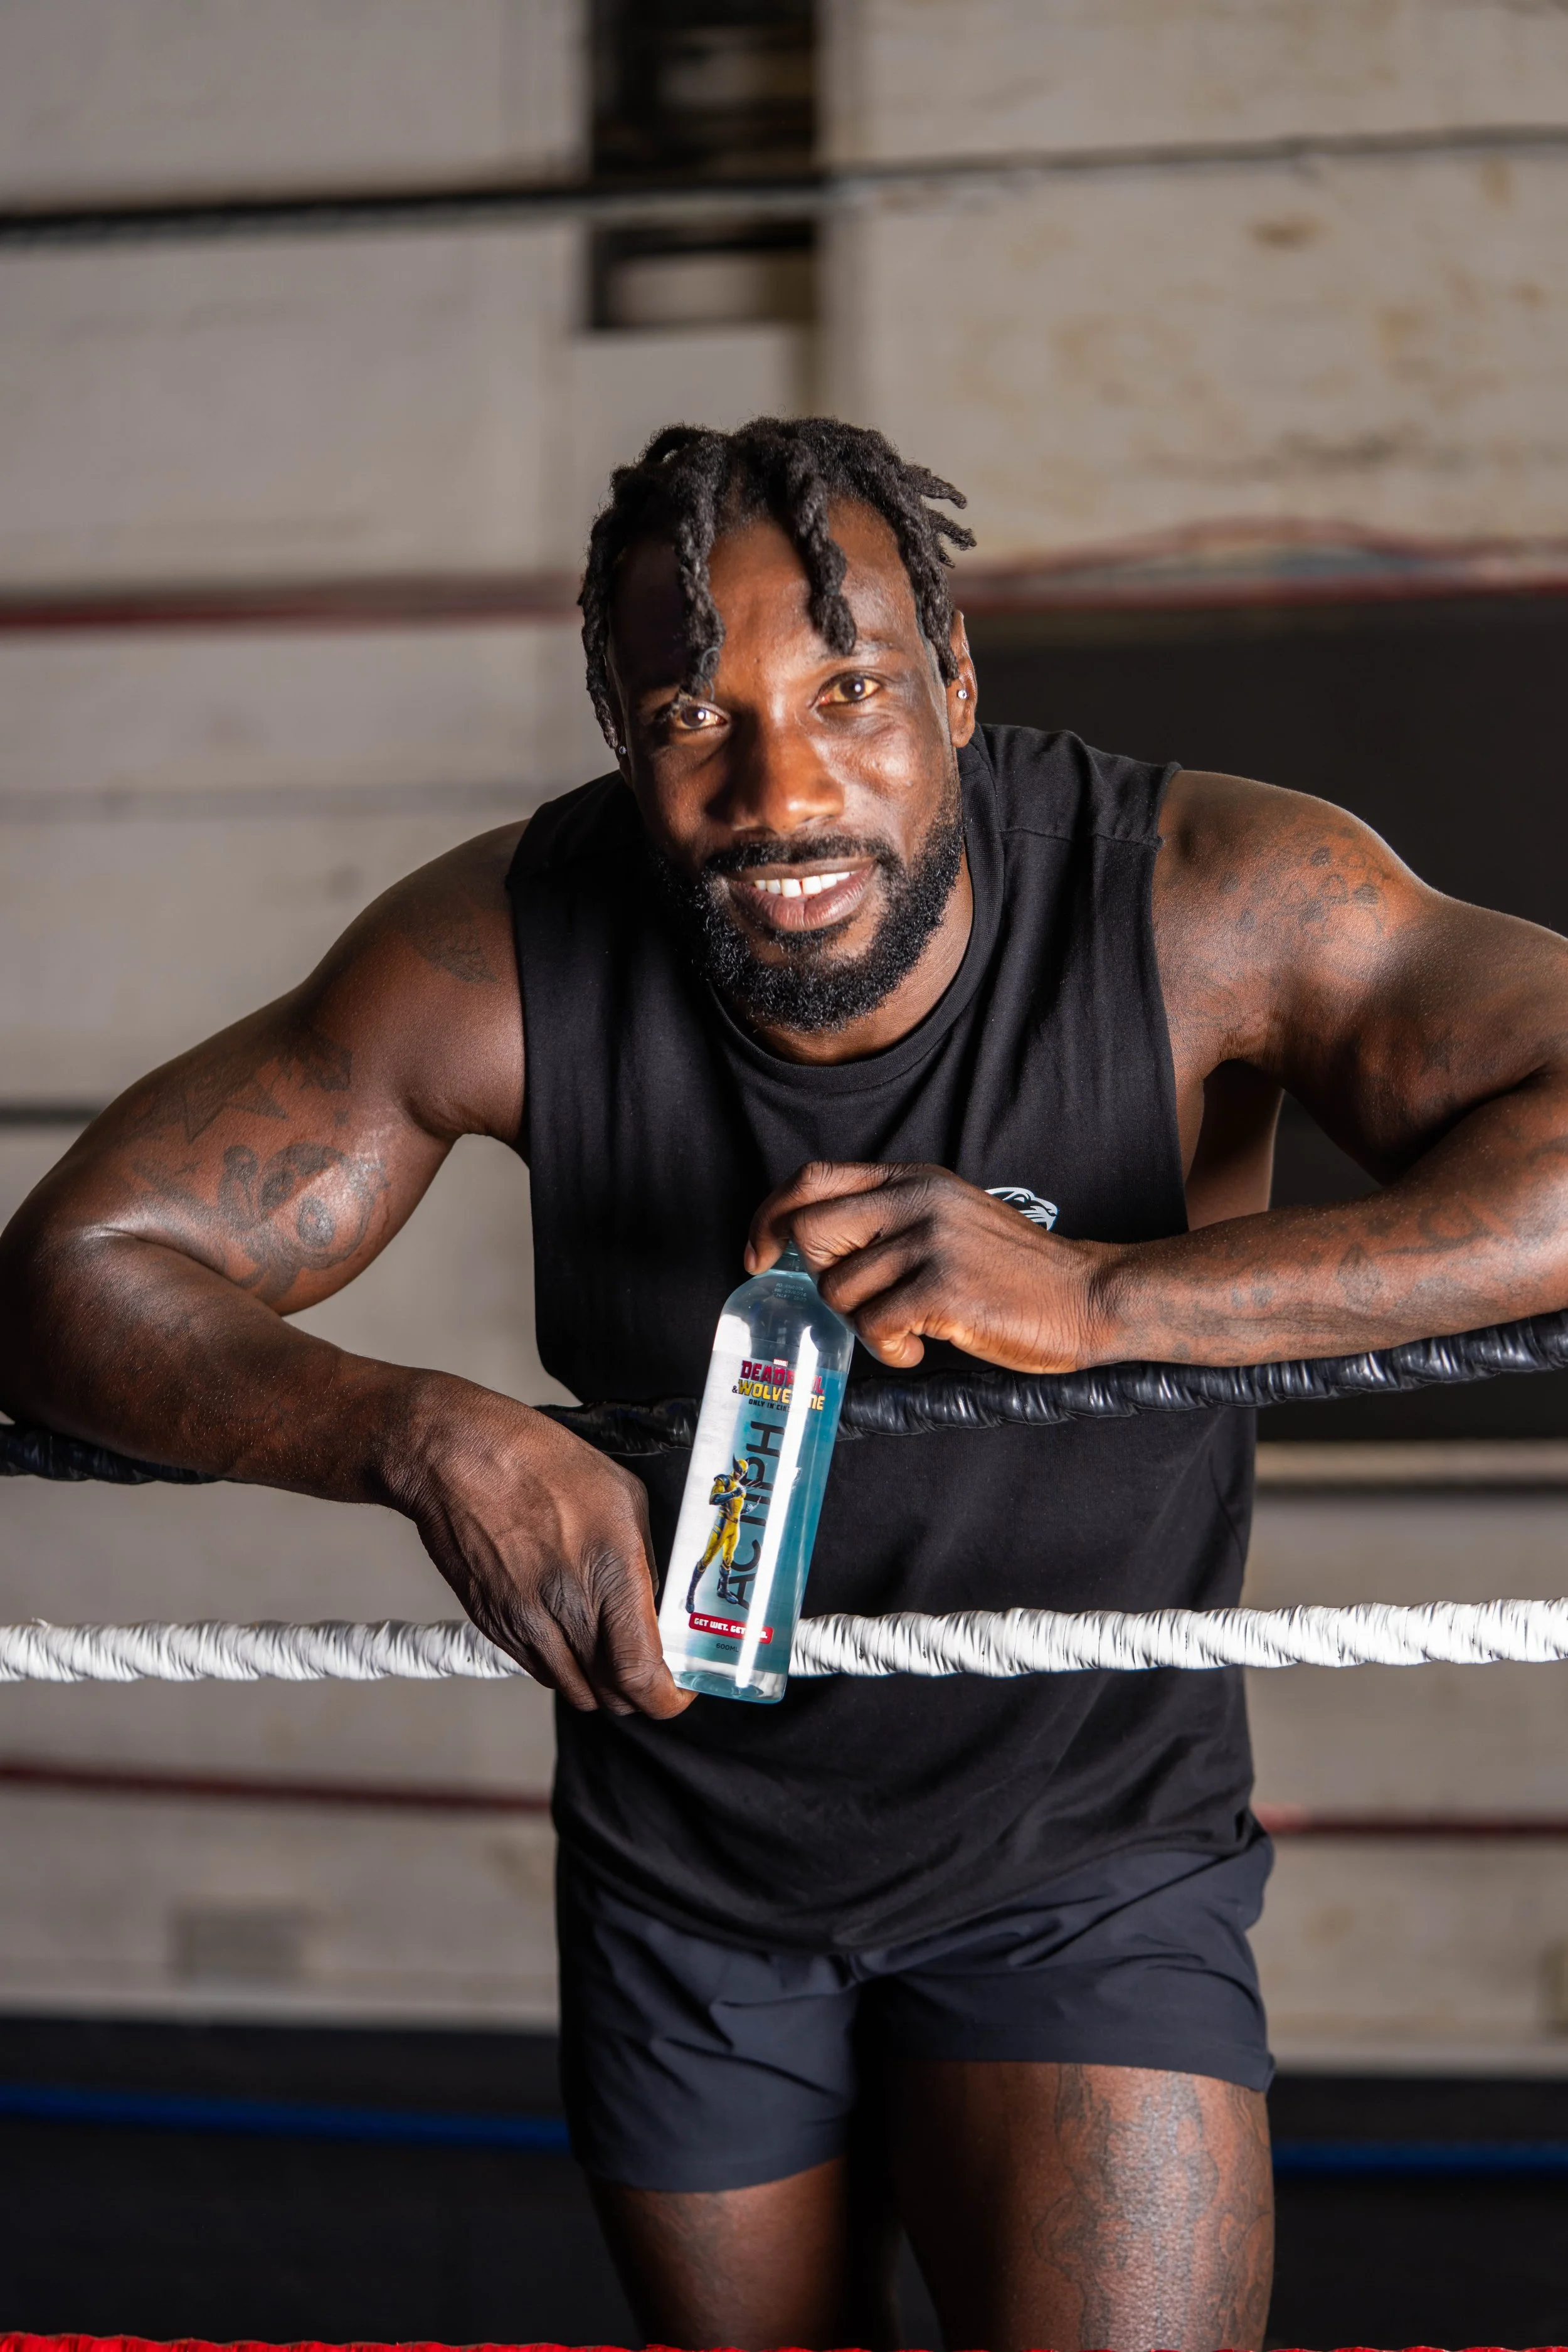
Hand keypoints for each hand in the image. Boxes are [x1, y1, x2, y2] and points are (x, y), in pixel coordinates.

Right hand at [398, 1380, 691, 1717]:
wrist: (460, 1460)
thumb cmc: (543, 1463)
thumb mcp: (624, 1498)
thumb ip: (645, 1562)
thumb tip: (656, 1607)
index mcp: (610, 1574)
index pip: (641, 1674)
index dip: (667, 1698)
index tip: (679, 1691)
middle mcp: (567, 1609)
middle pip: (611, 1696)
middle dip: (638, 1692)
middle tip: (650, 1670)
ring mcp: (525, 1623)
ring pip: (574, 1690)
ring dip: (598, 1682)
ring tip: (608, 1649)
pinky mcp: (494, 1625)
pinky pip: (538, 1669)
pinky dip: (562, 1664)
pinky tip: (568, 1629)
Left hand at [747, 1161, 1113, 1373]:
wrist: (1086, 1295)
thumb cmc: (1013, 1272)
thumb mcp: (949, 1219)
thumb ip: (892, 1219)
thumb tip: (816, 1247)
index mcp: (913, 1180)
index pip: (812, 1179)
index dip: (770, 1217)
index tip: (759, 1256)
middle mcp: (918, 1200)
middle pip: (811, 1231)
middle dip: (820, 1280)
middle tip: (860, 1305)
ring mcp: (932, 1242)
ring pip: (839, 1288)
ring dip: (862, 1325)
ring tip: (906, 1331)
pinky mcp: (945, 1288)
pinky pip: (874, 1325)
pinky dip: (888, 1349)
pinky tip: (918, 1348)